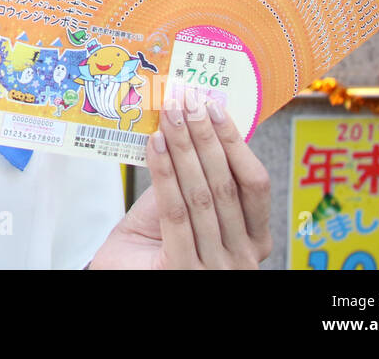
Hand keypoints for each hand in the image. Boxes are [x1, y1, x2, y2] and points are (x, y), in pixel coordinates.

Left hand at [88, 89, 271, 268]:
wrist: (124, 275)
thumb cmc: (156, 242)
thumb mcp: (188, 208)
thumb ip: (198, 178)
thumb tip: (198, 123)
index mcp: (255, 240)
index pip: (254, 184)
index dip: (235, 143)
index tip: (214, 108)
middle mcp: (243, 258)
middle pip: (226, 185)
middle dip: (205, 137)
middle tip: (187, 102)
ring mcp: (216, 267)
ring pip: (200, 196)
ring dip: (183, 148)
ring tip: (168, 115)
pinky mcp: (182, 269)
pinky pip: (175, 212)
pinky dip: (164, 173)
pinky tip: (156, 145)